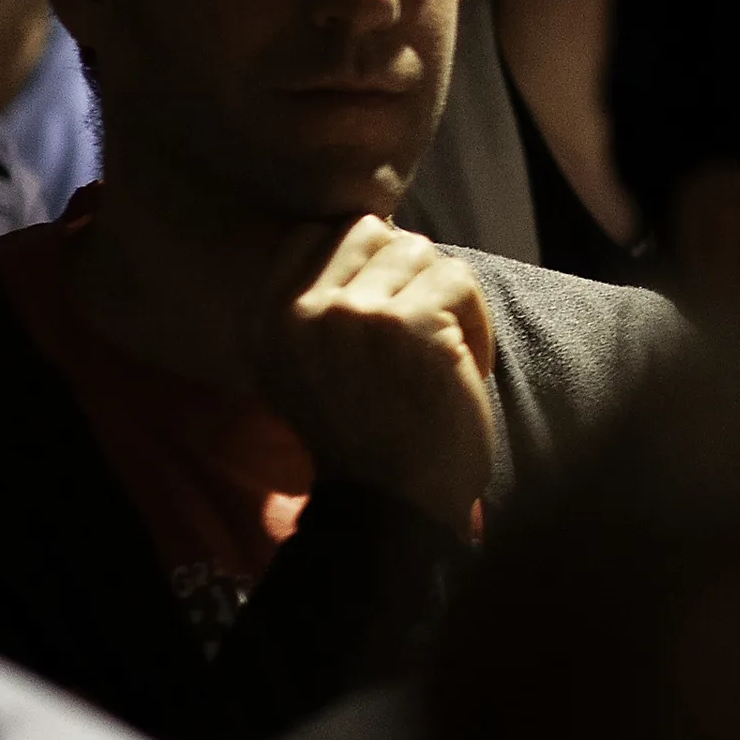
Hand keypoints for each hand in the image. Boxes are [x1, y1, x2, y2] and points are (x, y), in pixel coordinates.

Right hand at [248, 218, 498, 537]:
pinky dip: (476, 322)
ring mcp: (353, 314)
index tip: (387, 306)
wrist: (392, 508)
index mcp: (263, 320)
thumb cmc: (362, 438)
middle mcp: (299, 311)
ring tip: (444, 351)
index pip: (315, 232)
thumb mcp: (299, 369)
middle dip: (408, 274)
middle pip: (370, 233)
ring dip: (446, 299)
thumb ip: (313, 303)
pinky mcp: (408, 324)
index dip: (365, 260)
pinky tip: (467, 366)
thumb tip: (372, 231)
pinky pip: (459, 281)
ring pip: (419, 251)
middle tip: (423, 329)